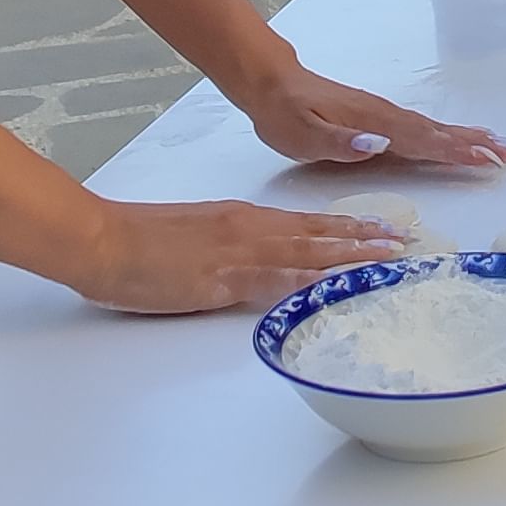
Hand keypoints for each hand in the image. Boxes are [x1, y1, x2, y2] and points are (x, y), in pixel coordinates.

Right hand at [71, 196, 413, 315]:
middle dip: (362, 240)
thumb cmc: (139, 239)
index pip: (305, 223)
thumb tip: (255, 260)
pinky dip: (301, 283)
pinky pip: (268, 282)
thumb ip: (230, 246)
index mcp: (242, 218)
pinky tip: (327, 287)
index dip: (345, 229)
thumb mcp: (196, 237)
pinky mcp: (218, 279)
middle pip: (316, 235)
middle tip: (403, 243)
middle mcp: (248, 229)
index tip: (380, 232)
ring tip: (386, 260)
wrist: (102, 239)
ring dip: (348, 257)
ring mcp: (236, 254)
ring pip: (304, 253)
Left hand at [241, 60, 505, 173]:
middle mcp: (386, 117)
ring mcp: (385, 116)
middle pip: (439, 132)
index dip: (455, 151)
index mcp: (373, 122)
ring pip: (435, 129)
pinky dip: (447, 135)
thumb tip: (379, 144)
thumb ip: (340, 141)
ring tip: (501, 148)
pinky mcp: (380, 120)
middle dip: (477, 143)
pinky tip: (458, 140)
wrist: (272, 84)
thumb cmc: (285, 114)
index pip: (421, 139)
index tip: (488, 159)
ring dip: (469, 138)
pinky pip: (422, 129)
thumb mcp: (302, 133)